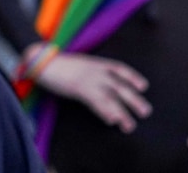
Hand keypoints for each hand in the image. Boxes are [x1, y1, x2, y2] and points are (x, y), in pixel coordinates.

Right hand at [35, 50, 150, 132]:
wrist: (41, 61)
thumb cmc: (57, 64)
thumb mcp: (78, 65)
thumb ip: (89, 71)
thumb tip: (97, 81)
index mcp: (95, 63)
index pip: (119, 68)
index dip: (132, 76)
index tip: (143, 86)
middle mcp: (95, 70)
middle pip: (119, 85)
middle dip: (133, 99)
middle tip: (145, 112)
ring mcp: (87, 79)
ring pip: (110, 97)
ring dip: (122, 112)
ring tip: (129, 126)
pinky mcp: (78, 88)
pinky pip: (95, 101)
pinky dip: (104, 111)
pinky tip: (111, 120)